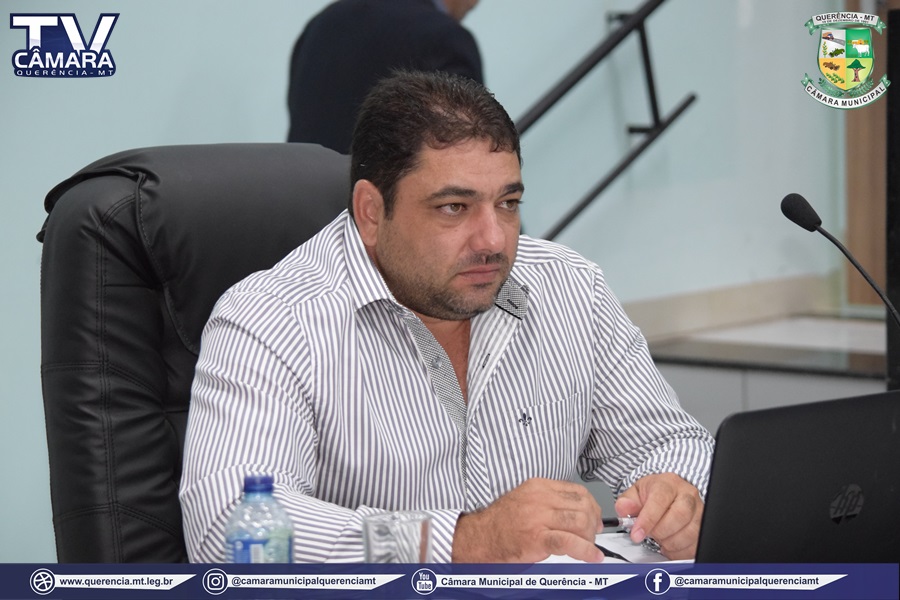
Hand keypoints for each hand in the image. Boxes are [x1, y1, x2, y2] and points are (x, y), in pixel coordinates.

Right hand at [452, 478, 604, 562]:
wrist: (480, 537)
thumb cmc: (502, 522)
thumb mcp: (526, 500)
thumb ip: (550, 501)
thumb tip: (578, 510)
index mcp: (538, 486)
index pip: (578, 491)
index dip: (592, 506)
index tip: (595, 517)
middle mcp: (540, 498)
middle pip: (582, 506)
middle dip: (593, 523)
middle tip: (593, 535)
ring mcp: (538, 517)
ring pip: (579, 522)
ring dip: (589, 537)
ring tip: (587, 546)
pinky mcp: (537, 537)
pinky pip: (569, 542)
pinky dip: (586, 550)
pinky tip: (592, 556)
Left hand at [615, 473, 702, 559]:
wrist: (669, 493)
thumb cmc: (654, 493)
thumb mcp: (635, 492)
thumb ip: (627, 501)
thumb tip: (624, 508)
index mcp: (668, 484)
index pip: (660, 500)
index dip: (648, 520)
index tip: (637, 534)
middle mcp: (687, 495)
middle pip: (680, 516)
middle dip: (660, 532)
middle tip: (650, 535)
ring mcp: (699, 511)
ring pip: (690, 533)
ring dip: (670, 543)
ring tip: (660, 539)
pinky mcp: (704, 527)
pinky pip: (695, 545)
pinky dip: (679, 552)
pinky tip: (669, 545)